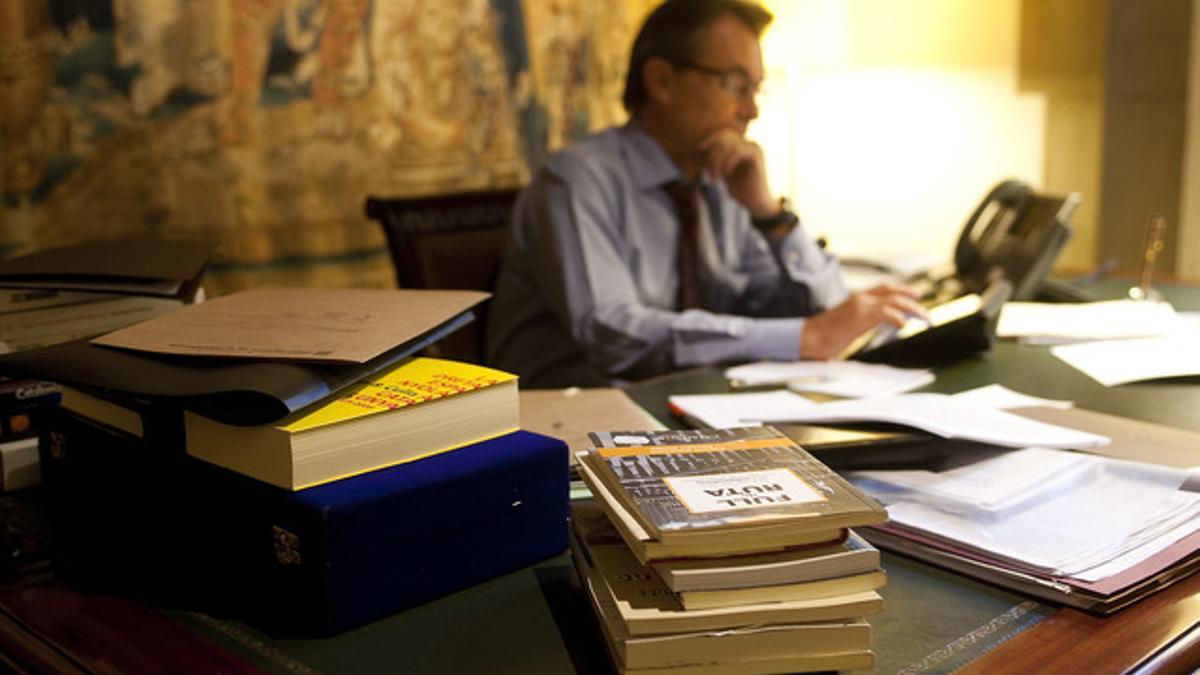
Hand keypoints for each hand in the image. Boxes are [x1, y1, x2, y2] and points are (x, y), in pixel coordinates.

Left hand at [697, 129, 776, 216]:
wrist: (755, 203)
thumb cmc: (740, 189)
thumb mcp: (723, 172)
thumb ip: (716, 160)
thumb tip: (701, 147)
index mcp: (741, 146)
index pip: (725, 134)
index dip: (711, 138)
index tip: (700, 148)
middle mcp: (748, 144)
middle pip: (724, 139)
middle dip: (713, 157)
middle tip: (710, 176)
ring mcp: (753, 148)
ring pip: (729, 146)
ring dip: (718, 163)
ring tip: (715, 179)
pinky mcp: (756, 156)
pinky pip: (738, 151)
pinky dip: (728, 162)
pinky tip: (726, 174)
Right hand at [800, 284, 927, 359]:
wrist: (807, 338)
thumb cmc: (821, 337)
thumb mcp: (845, 325)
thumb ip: (859, 323)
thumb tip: (869, 329)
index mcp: (856, 300)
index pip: (883, 289)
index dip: (901, 290)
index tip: (914, 296)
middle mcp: (860, 299)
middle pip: (892, 291)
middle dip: (912, 298)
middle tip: (925, 307)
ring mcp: (860, 306)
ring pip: (894, 301)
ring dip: (912, 309)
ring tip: (924, 318)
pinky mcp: (860, 316)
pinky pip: (886, 313)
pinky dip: (898, 317)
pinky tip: (904, 325)